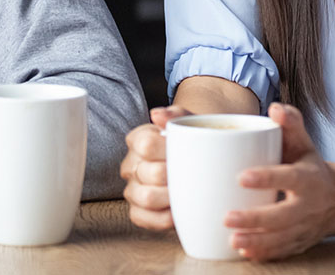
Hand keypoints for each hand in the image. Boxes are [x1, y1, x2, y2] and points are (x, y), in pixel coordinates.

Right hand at [122, 105, 188, 229]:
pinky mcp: (137, 212)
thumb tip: (157, 116)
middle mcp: (130, 165)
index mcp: (138, 139)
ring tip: (188, 191)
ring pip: (146, 197)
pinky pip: (145, 219)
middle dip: (176, 175)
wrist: (204, 165)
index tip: (188, 152)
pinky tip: (179, 208)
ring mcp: (132, 190)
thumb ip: (175, 115)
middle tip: (195, 175)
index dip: (169, 150)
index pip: (146, 144)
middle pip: (151, 173)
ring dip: (172, 197)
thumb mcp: (190, 124)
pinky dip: (165, 217)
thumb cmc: (194, 143)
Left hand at [225, 103, 334, 260]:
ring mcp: (305, 227)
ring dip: (257, 242)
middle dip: (256, 219)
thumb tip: (274, 109)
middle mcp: (308, 205)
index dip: (267, 178)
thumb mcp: (304, 142)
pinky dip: (265, 253)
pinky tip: (244, 252)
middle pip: (283, 216)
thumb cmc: (309, 165)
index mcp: (309, 178)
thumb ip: (291, 123)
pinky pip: (283, 251)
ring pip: (281, 238)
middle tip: (227, 218)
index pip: (289, 177)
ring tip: (233, 240)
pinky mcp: (299, 243)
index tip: (241, 177)